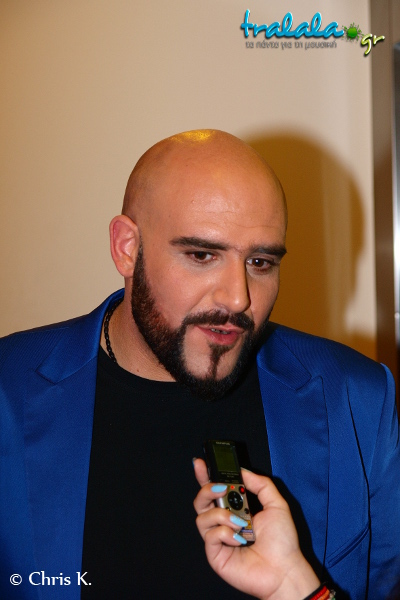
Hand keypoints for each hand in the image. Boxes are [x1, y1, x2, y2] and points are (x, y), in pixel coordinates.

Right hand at [193, 459, 319, 599]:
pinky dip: (225, 533)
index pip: (214, 490)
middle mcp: (224, 522)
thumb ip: (261, 484)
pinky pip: (210, 535)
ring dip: (220, 514)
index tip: (200, 462)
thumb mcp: (276, 504)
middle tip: (221, 489)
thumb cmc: (282, 542)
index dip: (204, 475)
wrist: (284, 570)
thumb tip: (242, 471)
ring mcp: (218, 538)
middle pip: (200, 500)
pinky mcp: (215, 554)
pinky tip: (239, 540)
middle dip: (206, 489)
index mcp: (236, 509)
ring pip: (202, 516)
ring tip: (240, 522)